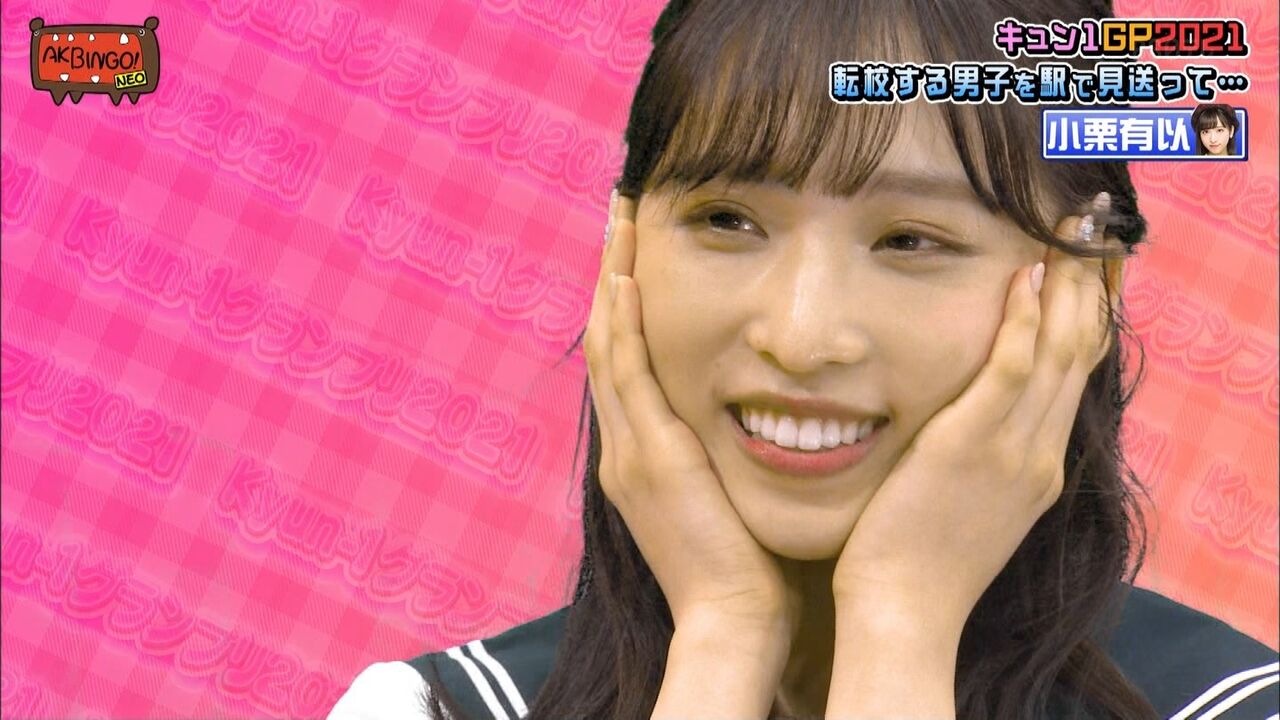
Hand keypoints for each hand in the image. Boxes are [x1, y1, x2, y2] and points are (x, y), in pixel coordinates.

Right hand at [584, 191, 799, 637]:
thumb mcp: (729, 493)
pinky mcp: (649, 456)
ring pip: (609, 346)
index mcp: (644, 453)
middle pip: (608, 340)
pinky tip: (630, 278)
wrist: (735, 619)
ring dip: (613, 281)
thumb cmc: (749, 563)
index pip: (627, 360)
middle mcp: (626, 444)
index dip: (626, 302)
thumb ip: (728, 450)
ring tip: (620, 222)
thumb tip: (767, 408)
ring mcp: (630, 449)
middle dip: (612, 274)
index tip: (638, 248)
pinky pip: (628, 375)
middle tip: (620, 214)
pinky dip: (625, 324)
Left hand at [831, 194, 1114, 633]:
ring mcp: (1013, 450)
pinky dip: (1023, 321)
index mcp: (1039, 467)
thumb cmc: (917, 564)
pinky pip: (1011, 370)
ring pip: (1059, 352)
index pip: (1075, 377)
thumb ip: (982, 461)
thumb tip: (969, 422)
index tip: (1089, 273)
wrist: (903, 614)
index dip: (1087, 319)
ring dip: (1068, 287)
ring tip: (1071, 232)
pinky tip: (1025, 279)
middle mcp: (1040, 453)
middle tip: (1094, 231)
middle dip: (1090, 287)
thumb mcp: (970, 506)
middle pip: (1080, 354)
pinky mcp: (972, 447)